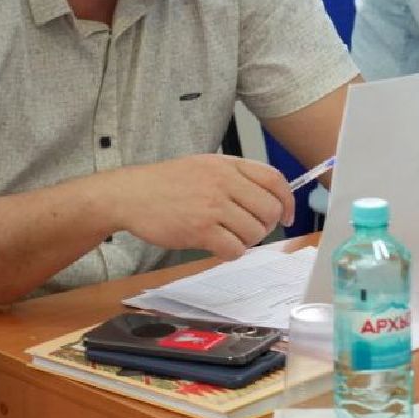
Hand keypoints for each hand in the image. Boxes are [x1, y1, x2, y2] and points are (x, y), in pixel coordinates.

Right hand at [111, 154, 293, 260]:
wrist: (130, 194)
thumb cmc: (168, 183)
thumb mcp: (206, 166)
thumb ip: (237, 176)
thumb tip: (271, 198)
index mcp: (228, 165)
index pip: (275, 180)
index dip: (288, 201)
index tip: (288, 216)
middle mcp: (224, 183)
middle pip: (270, 210)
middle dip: (266, 225)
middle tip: (252, 229)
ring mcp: (212, 207)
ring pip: (254, 232)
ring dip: (247, 240)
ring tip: (230, 236)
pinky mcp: (200, 231)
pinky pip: (234, 249)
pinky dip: (232, 252)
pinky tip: (219, 246)